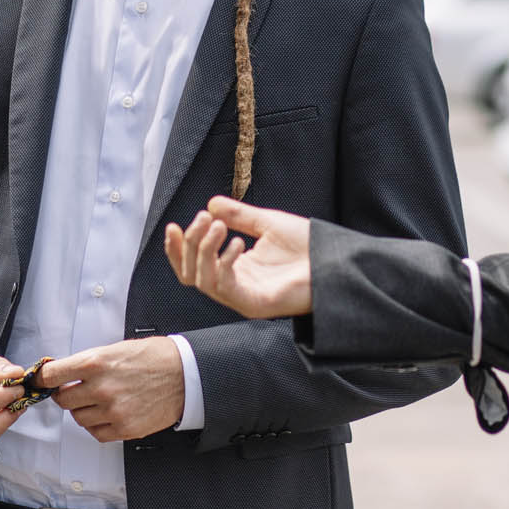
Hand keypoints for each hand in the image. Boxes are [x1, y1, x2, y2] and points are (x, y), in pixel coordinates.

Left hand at [37, 338, 182, 442]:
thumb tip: (62, 373)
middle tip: (78, 390)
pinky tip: (110, 413)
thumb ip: (87, 363)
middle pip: (63, 400)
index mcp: (96, 362)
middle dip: (67, 395)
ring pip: (79, 418)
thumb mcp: (115, 349)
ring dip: (84, 410)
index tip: (40, 381)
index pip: (52, 375)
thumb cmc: (152, 357)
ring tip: (102, 400)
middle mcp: (101, 388)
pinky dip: (98, 425)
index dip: (43, 379)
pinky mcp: (124, 429)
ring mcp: (112, 411)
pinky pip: (96, 433)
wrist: (185, 375)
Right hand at [165, 196, 313, 318]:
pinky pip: (225, 286)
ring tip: (218, 225)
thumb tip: (211, 204)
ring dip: (203, 250)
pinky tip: (239, 242)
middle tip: (203, 219)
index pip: (192, 265)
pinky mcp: (254, 304)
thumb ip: (239, 216)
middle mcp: (234, 286)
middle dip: (188, 244)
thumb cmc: (309, 247)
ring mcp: (242, 297)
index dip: (177, 248)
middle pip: (190, 273)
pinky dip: (224, 262)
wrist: (336, 263)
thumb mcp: (267, 223)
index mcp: (235, 269)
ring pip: (202, 280)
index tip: (172, 226)